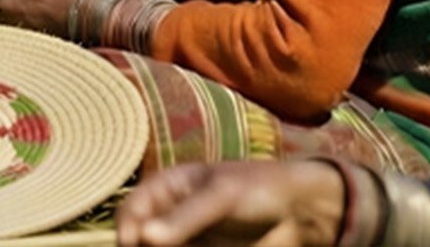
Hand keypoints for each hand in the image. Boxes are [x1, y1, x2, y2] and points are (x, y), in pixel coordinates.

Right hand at [118, 161, 345, 246]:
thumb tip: (146, 239)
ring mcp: (186, 240)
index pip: (131, 212)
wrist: (302, 211)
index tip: (135, 246)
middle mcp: (170, 216)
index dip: (128, 232)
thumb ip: (185, 218)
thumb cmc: (259, 188)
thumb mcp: (222, 196)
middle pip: (140, 241)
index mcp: (166, 188)